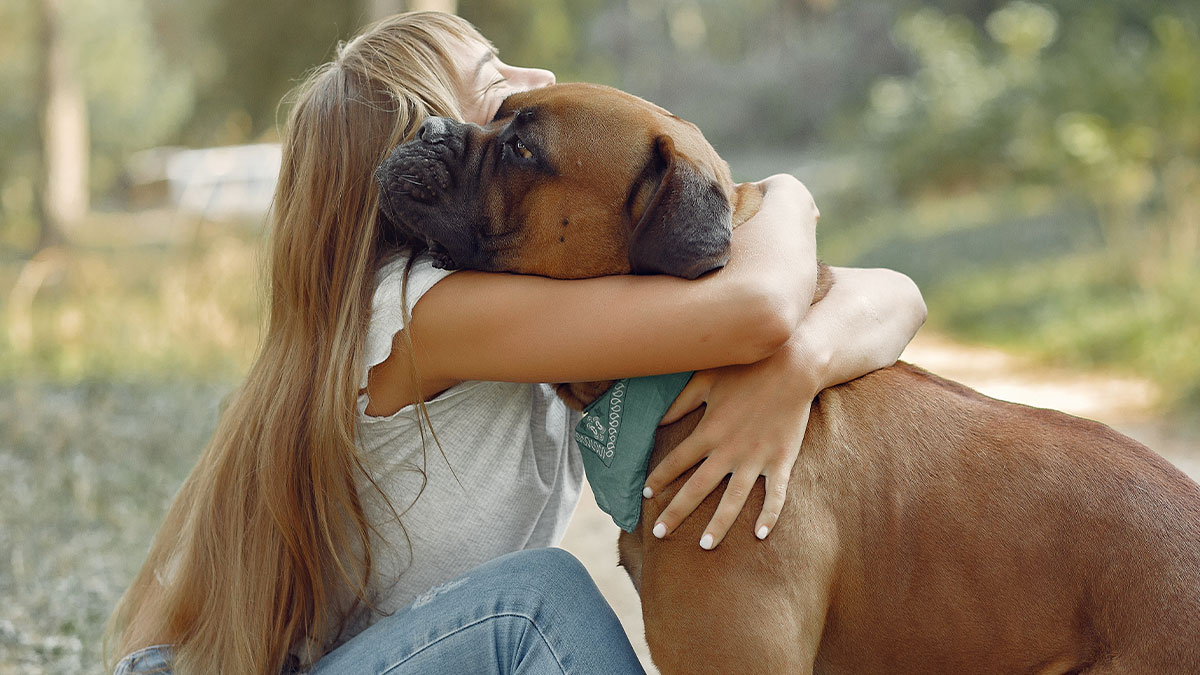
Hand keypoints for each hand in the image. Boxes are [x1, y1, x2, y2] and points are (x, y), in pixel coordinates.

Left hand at [643, 335, 820, 549]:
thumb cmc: (746, 369)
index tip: (645, 496)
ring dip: (718, 525)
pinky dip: (769, 516)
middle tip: (660, 535)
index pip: (675, 462)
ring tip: (705, 546)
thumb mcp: (705, 379)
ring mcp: (756, 459)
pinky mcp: (782, 461)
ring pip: (733, 500)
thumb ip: (681, 402)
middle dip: (676, 513)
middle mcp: (729, 450)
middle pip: (696, 488)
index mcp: (708, 431)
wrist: (792, 365)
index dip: (658, 479)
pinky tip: (761, 536)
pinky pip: (775, 495)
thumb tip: (657, 421)